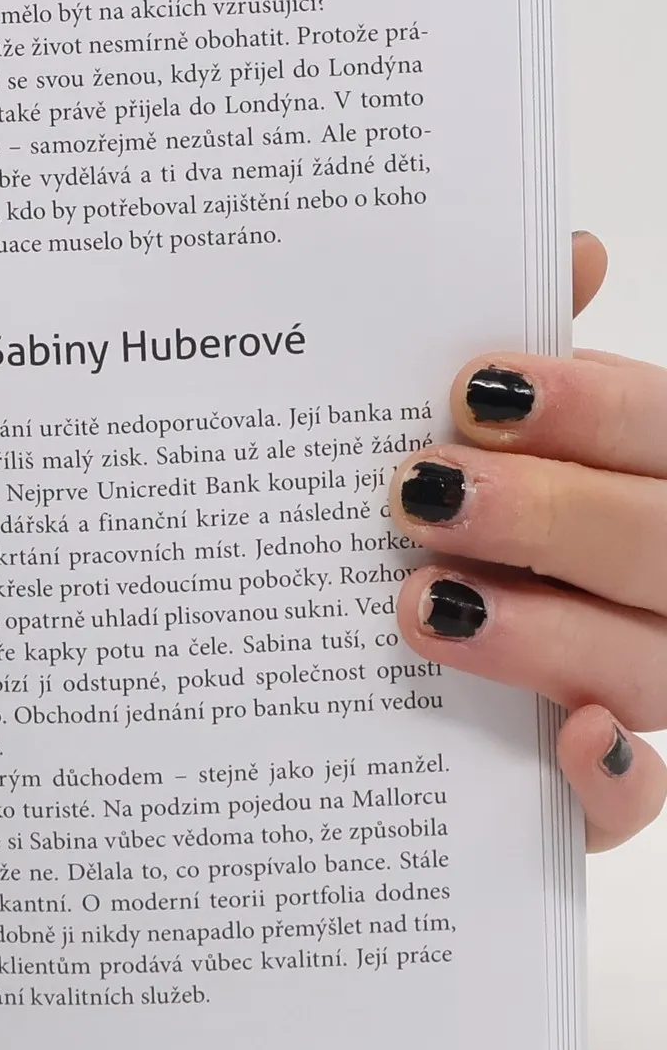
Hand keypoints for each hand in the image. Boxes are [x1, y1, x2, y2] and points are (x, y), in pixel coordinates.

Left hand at [390, 232, 664, 848]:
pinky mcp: (600, 789)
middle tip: (421, 495)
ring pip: (651, 668)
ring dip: (547, 634)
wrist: (408, 668)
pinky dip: (611, 777)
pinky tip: (562, 737)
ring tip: (421, 603)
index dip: (595, 408)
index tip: (476, 393)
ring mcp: (648, 683)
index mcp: (657, 482)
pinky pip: (636, 799)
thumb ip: (535, 363)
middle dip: (551, 515)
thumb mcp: (498, 439)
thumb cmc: (475, 528)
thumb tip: (575, 251)